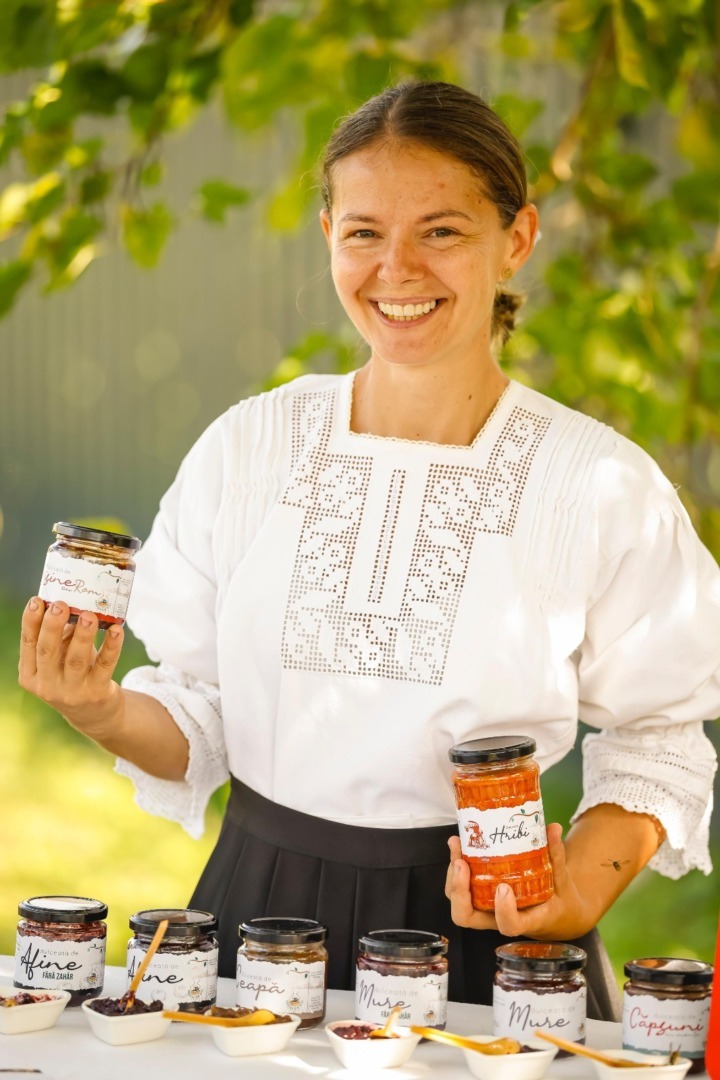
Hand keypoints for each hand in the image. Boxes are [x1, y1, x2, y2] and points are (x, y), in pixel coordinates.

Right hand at [18, 597, 125, 739]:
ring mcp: (72, 692)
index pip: (28, 645)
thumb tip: (69, 601)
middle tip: (60, 604)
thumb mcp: (59, 658)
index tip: (37, 601)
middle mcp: (48, 685)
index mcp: (31, 674)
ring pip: (76, 659)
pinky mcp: (96, 693)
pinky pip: (104, 666)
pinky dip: (111, 646)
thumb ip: (59, 635)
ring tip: (88, 615)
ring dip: (83, 635)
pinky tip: (116, 630)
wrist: (94, 714)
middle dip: (53, 626)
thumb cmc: (73, 674)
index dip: (31, 622)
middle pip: (47, 652)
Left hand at [444, 824, 595, 940]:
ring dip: (453, 876)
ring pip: (459, 903)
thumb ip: (557, 856)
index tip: (504, 888)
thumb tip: (554, 827)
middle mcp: (500, 918)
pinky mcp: (481, 898)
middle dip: (459, 892)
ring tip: (457, 845)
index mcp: (527, 920)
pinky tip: (459, 845)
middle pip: (467, 917)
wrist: (554, 916)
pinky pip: (461, 889)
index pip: (509, 925)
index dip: (503, 911)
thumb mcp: (563, 881)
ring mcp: (487, 910)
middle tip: (462, 863)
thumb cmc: (559, 902)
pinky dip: (455, 869)